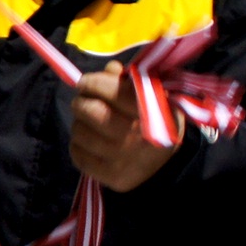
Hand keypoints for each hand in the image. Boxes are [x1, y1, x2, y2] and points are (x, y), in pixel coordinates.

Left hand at [70, 59, 181, 190]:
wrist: (168, 165)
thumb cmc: (156, 122)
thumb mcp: (154, 97)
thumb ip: (131, 81)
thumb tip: (110, 69)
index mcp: (152, 112)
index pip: (112, 90)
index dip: (93, 82)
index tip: (85, 82)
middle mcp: (137, 136)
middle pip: (90, 110)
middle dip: (81, 102)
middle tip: (83, 101)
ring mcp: (123, 159)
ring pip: (79, 132)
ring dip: (79, 124)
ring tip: (89, 123)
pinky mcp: (111, 177)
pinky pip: (77, 154)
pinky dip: (78, 145)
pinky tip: (90, 142)